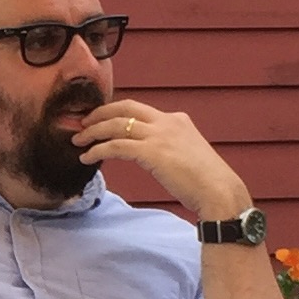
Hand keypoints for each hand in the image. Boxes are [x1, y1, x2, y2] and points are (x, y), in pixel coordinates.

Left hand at [74, 99, 249, 223]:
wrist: (219, 191)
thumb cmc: (207, 181)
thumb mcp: (189, 154)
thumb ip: (171, 147)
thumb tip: (156, 156)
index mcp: (177, 120)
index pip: (139, 109)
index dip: (116, 112)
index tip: (101, 119)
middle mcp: (167, 121)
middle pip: (124, 108)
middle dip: (100, 114)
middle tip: (83, 123)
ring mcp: (159, 135)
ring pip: (115, 125)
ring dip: (93, 131)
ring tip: (79, 140)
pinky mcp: (151, 152)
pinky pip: (115, 146)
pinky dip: (97, 150)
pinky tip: (87, 157)